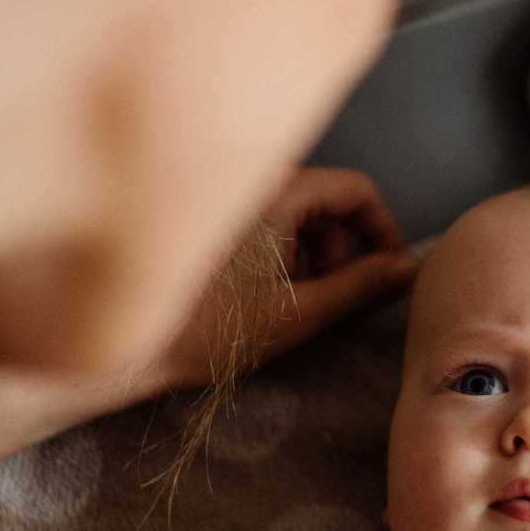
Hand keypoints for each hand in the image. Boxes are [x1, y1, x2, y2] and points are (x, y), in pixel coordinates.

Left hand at [153, 167, 417, 392]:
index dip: (381, 231)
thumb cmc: (203, 330)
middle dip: (339, 254)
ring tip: (289, 308)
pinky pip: (264, 226)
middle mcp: (252, 184)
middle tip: (334, 303)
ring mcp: (228, 200)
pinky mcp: (210, 222)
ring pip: (295, 218)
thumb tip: (399, 271)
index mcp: (277, 192)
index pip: (355, 190)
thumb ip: (358, 287)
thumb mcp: (296, 312)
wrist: (130, 346)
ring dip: (307, 260)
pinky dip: (278, 259)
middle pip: (325, 205)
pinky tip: (259, 300)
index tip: (387, 271)